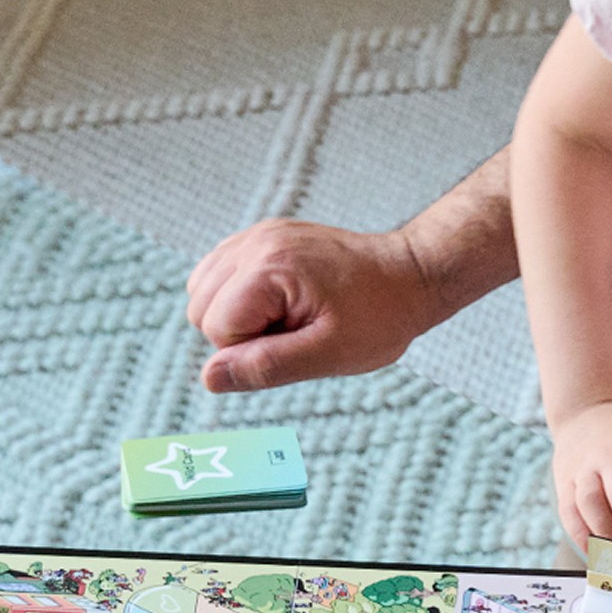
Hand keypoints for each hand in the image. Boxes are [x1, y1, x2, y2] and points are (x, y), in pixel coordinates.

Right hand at [185, 220, 434, 391]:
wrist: (411, 275)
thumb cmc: (378, 317)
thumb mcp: (329, 354)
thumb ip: (267, 366)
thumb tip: (209, 378)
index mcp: (270, 267)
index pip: (216, 327)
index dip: (251, 351)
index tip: (297, 341)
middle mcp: (256, 242)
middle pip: (200, 307)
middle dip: (239, 333)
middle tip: (294, 331)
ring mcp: (257, 234)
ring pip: (201, 289)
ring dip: (235, 315)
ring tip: (287, 316)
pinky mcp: (263, 236)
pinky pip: (218, 273)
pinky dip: (237, 296)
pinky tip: (277, 303)